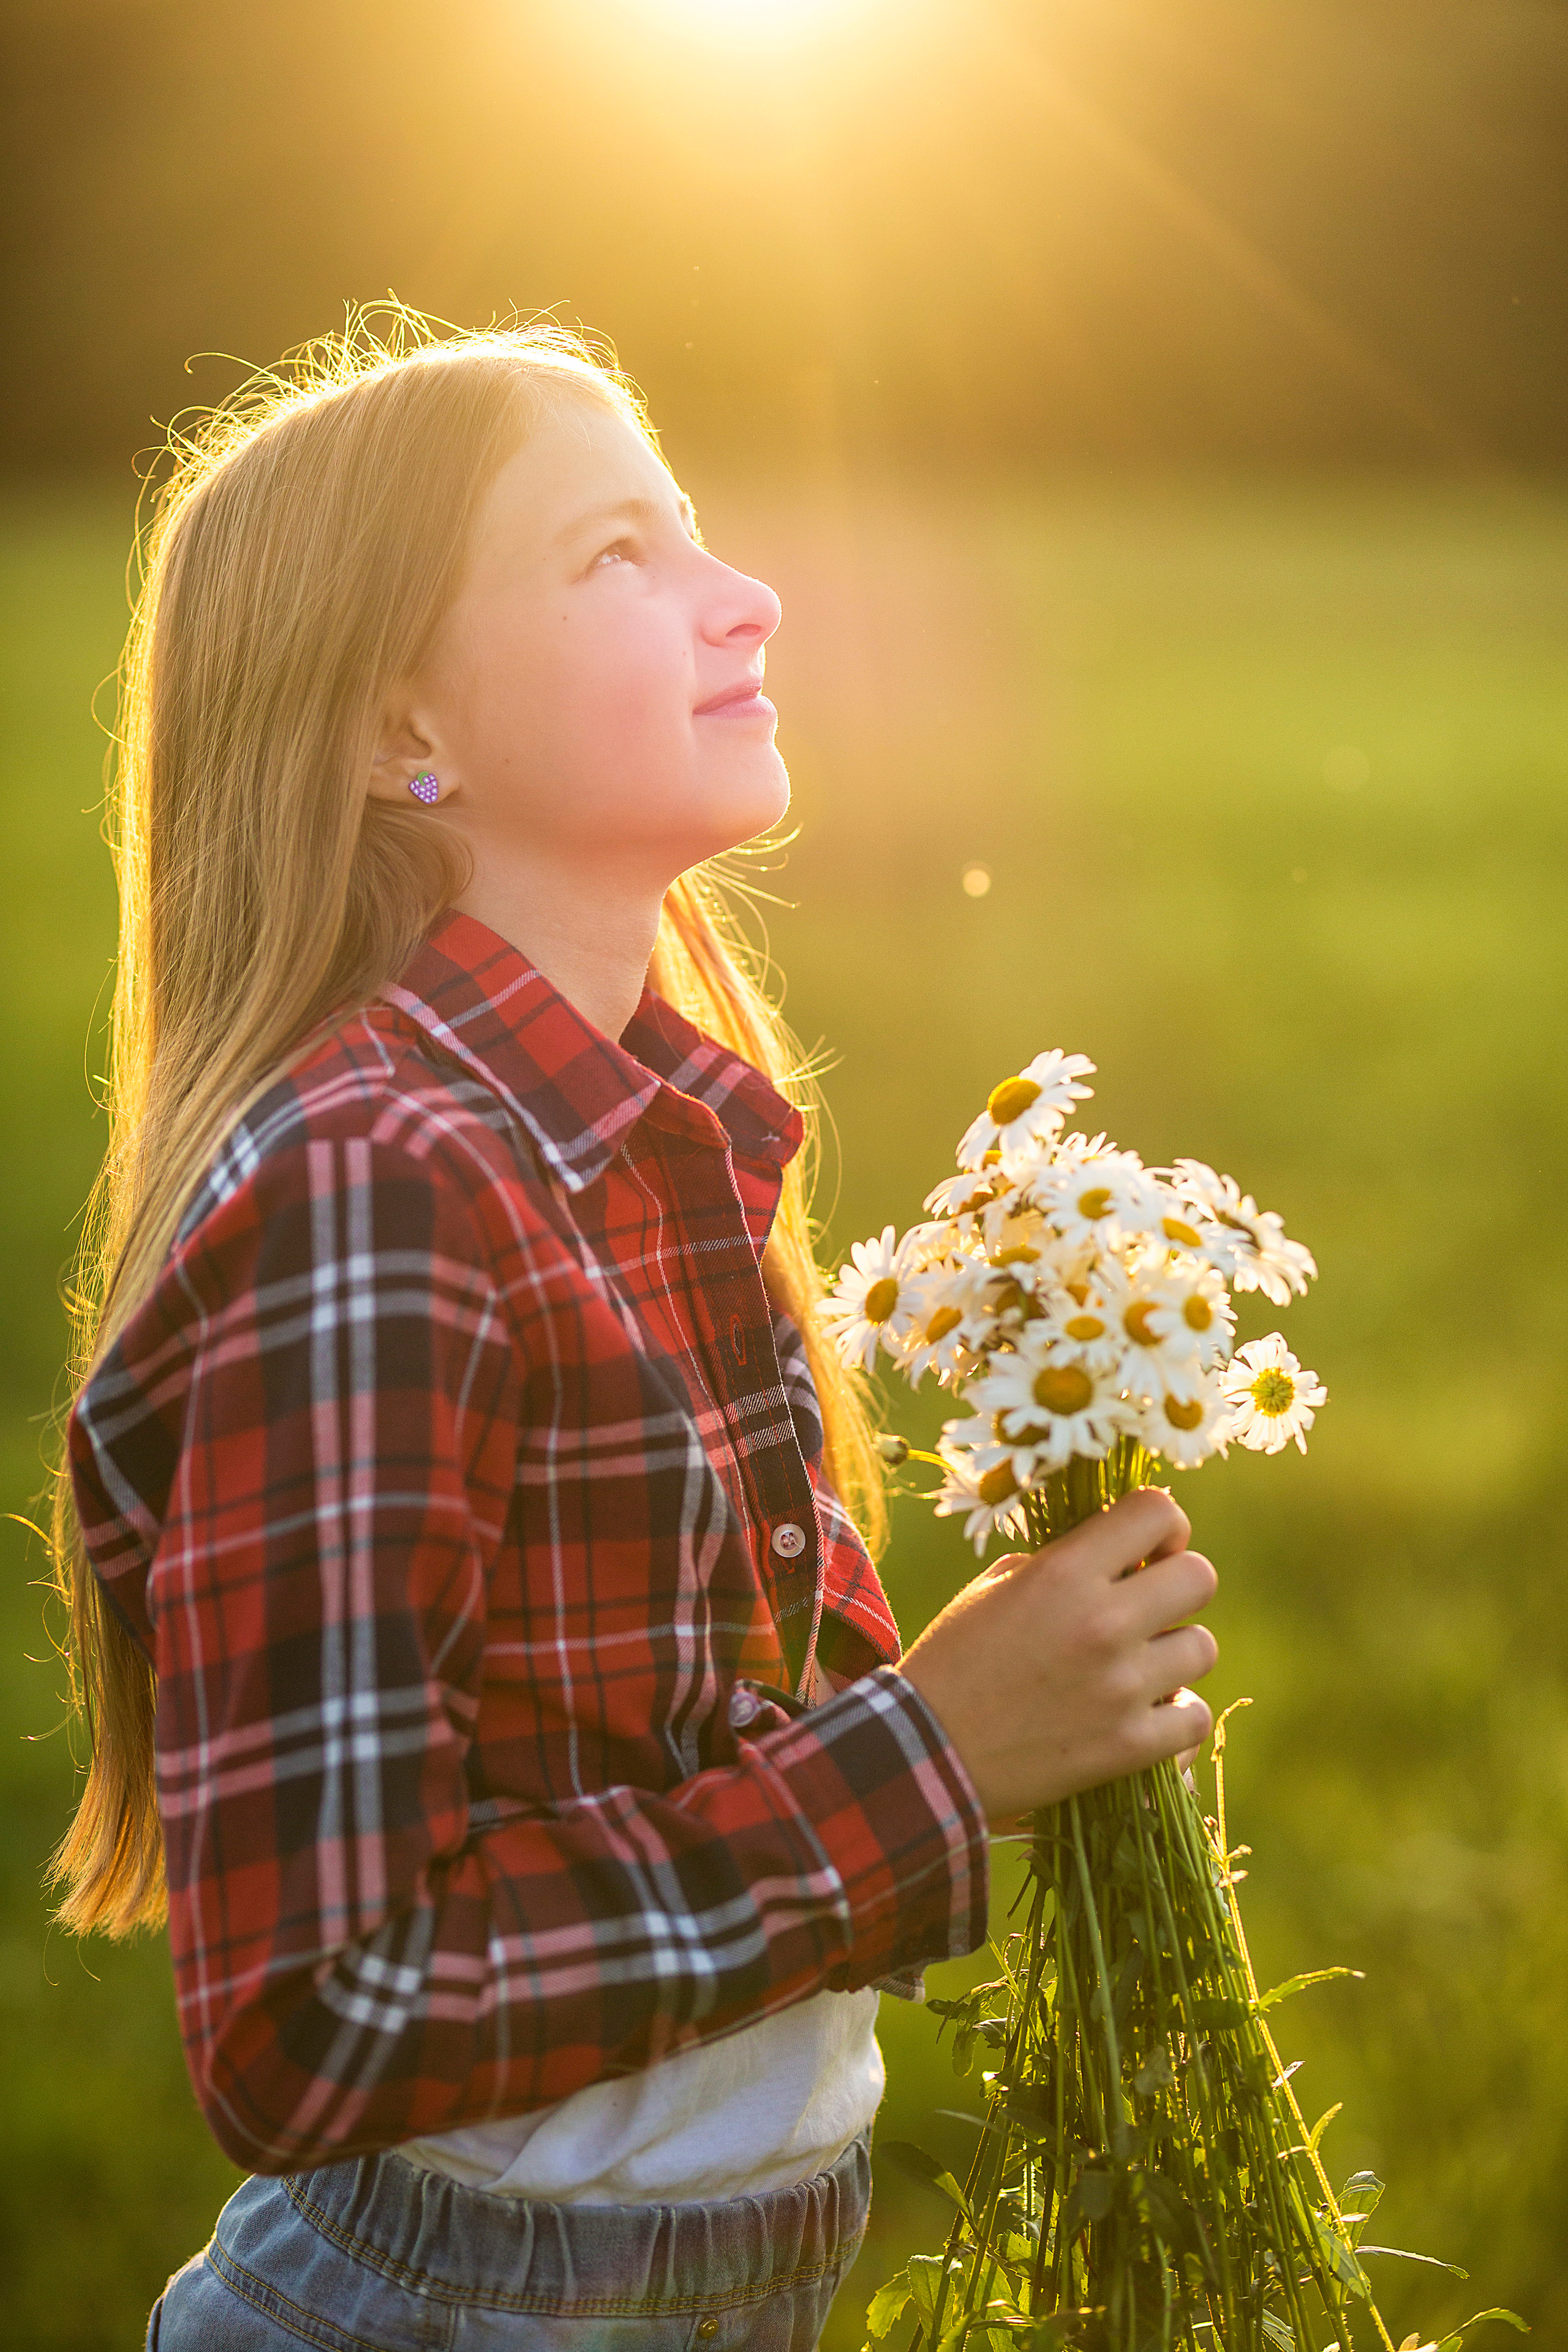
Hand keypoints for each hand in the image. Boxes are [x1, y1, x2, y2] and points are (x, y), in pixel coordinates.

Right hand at [897, 1488, 1217, 1824]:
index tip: (1147, 1550)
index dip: (1163, 1525)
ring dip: (1174, 1653)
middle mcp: (1102, 1623)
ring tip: (1137, 1666)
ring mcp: (1121, 1688)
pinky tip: (1144, 1713)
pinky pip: (1194, 1718)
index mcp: (1064, 1572)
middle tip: (1148, 1606)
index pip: (1157, 1512)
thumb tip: (1122, 1557)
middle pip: (1200, 1577)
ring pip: (1202, 1647)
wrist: (926, 1753)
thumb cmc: (954, 1659)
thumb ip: (1063, 1562)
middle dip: (1177, 1584)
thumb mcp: (995, 1586)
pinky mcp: (1130, 1746)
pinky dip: (1176, 1716)